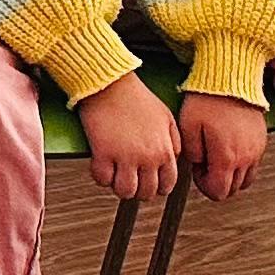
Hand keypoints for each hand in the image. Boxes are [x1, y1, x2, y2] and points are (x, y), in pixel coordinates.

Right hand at [80, 72, 179, 202]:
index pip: (167, 185)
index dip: (157, 187)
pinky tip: (100, 165)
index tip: (148, 182)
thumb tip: (173, 158)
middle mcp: (147, 157)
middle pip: (146, 192)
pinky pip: (102, 179)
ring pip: (125, 192)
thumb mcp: (165, 117)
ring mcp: (124, 157)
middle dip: (138, 189)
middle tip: (129, 178)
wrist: (110, 81)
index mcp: (164, 150)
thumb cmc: (135, 96)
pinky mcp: (102, 153)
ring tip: (114, 175)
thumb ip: (174, 141)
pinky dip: (100, 176)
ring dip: (119, 186)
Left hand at [179, 91, 265, 202]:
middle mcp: (245, 157)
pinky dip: (242, 164)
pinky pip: (254, 164)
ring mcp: (256, 149)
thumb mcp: (188, 127)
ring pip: (246, 180)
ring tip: (218, 156)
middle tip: (206, 163)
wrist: (229, 78)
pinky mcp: (261, 141)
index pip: (219, 192)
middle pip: (233, 189)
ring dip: (231, 175)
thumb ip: (192, 153)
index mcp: (226, 157)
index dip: (204, 185)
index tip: (198, 170)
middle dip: (217, 181)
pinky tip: (229, 148)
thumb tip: (198, 164)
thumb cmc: (207, 98)